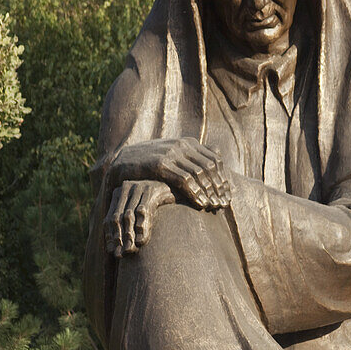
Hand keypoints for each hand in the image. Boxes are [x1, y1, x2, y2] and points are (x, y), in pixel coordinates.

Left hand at [104, 180, 174, 256]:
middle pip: (118, 218)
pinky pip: (143, 210)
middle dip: (119, 238)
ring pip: (129, 215)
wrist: (178, 188)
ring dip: (129, 235)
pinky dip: (141, 225)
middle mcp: (125, 188)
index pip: (110, 218)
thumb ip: (127, 226)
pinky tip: (141, 240)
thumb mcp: (139, 214)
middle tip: (122, 255)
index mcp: (118, 193)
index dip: (110, 236)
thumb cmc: (157, 203)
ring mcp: (138, 187)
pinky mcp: (151, 190)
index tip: (113, 252)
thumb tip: (110, 248)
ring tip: (131, 250)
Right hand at [106, 138, 229, 210]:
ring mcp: (171, 153)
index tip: (228, 196)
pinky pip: (184, 180)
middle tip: (225, 204)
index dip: (224, 179)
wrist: (121, 162)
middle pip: (211, 167)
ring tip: (215, 207)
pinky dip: (195, 193)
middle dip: (219, 187)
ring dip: (210, 192)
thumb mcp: (173, 159)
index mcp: (188, 142)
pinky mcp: (160, 164)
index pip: (215, 160)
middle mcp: (182, 145)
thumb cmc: (149, 164)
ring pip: (200, 174)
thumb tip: (217, 160)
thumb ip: (192, 160)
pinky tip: (200, 205)